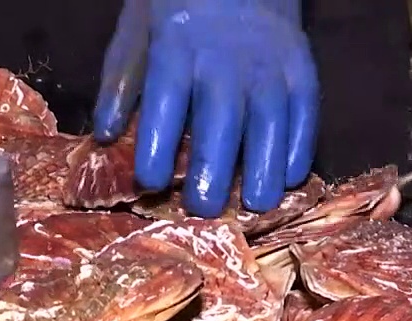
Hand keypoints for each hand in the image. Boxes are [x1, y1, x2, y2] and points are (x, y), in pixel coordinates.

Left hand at [94, 0, 318, 217]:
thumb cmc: (179, 1)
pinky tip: (289, 177)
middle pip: (222, 117)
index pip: (165, 99)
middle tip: (205, 208)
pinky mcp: (302, 66)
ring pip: (271, 120)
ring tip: (258, 205)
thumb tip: (106, 135)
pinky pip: (305, 111)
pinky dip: (300, 146)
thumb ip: (122, 78)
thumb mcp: (138, 26)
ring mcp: (269, 62)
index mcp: (177, 43)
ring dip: (265, 166)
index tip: (150, 182)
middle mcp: (226, 56)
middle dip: (215, 167)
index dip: (157, 143)